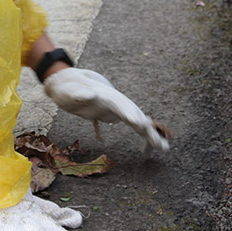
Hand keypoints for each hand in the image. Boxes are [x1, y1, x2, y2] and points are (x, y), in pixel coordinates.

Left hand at [43, 67, 170, 151]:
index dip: (131, 114)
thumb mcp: (68, 90)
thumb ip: (77, 93)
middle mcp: (115, 102)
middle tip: (160, 144)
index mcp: (105, 96)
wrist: (69, 82)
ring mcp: (116, 108)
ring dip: (150, 134)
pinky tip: (151, 147)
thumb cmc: (66, 88)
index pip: (120, 105)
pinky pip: (133, 125)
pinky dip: (142, 134)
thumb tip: (88, 94)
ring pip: (137, 120)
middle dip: (147, 129)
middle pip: (135, 114)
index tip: (141, 124)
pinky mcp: (115, 115)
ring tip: (164, 148)